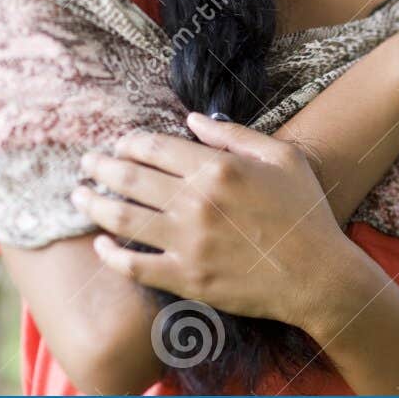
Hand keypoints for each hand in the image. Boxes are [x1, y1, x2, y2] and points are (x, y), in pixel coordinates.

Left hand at [72, 112, 355, 327]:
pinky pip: (135, 265)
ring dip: (93, 203)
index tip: (119, 144)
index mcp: (216, 168)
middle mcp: (196, 202)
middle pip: (129, 177)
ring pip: (123, 217)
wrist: (320, 277)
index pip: (153, 146)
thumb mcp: (281, 157)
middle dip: (100, 166)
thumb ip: (233, 135)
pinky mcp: (187, 278)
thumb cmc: (305, 213)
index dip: (128, 142)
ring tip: (78, 196)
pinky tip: (101, 245)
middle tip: (87, 163)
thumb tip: (190, 119)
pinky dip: (111, 254)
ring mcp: (188, 242)